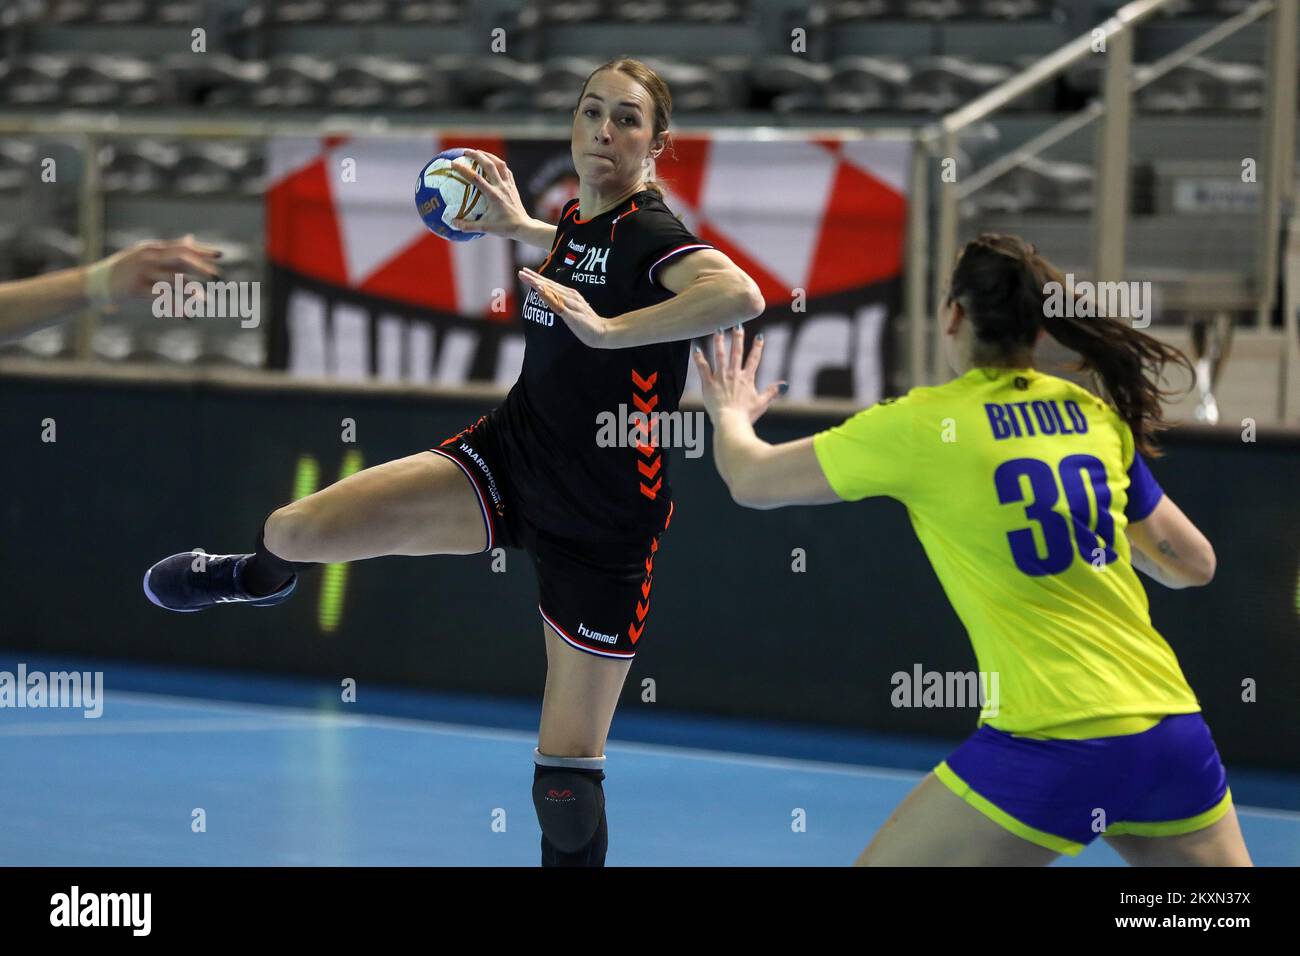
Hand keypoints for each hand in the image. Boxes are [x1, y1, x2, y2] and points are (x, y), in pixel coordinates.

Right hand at [103, 234, 221, 301]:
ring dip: (192, 291)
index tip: (221, 255)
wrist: (95, 282)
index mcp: (152, 248)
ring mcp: (140, 272)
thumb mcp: (146, 254)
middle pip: (180, 259)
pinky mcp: (134, 289)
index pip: (182, 246)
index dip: (202, 250)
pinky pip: (160, 298)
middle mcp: (147, 257)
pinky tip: (187, 315)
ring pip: (172, 279)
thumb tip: (191, 239)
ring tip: (206, 300)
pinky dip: (175, 307)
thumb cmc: (125, 269)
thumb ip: (169, 249)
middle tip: (218, 278)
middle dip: (201, 268)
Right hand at [449, 148, 530, 240]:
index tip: (453, 163)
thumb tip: (452, 223)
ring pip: (499, 164)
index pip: (476, 179)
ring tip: (479, 152)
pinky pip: (506, 171)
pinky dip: (498, 164)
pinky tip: (493, 163)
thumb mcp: (485, 228)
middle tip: (465, 152)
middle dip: (477, 155)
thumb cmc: (505, 228)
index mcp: (493, 195)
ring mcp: (508, 185)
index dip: (464, 170)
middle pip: (489, 165)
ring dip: (489, 156)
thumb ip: (468, 226)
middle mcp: (501, 187)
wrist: (524, 227)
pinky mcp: (513, 186)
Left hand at [517, 266, 609, 347]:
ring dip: (538, 284)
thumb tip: (554, 301)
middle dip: (534, 278)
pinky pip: (557, 304)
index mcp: (570, 295)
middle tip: (521, 271)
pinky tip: (540, 290)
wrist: (603, 332)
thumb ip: (565, 305)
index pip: (551, 284)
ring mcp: (571, 304)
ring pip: (551, 291)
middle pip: (549, 285)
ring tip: (527, 277)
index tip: (525, 272)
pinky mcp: (571, 313)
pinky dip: (548, 296)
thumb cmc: (588, 323)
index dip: (538, 278)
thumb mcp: (574, 311)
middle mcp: (570, 296)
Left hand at [693, 326, 785, 424]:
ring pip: (720, 356)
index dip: (757, 347)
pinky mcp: (708, 384)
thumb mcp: (762, 403)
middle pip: (736, 352)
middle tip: (737, 324)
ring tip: (718, 330)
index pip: (754, 359)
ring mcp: (721, 378)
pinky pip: (703, 368)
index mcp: (747, 379)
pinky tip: (696, 349)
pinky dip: (699, 358)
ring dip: (719, 342)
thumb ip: (772, 392)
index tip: (760, 336)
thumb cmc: (746, 415)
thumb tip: (785, 384)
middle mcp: (734, 374)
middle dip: (737, 337)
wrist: (731, 421)